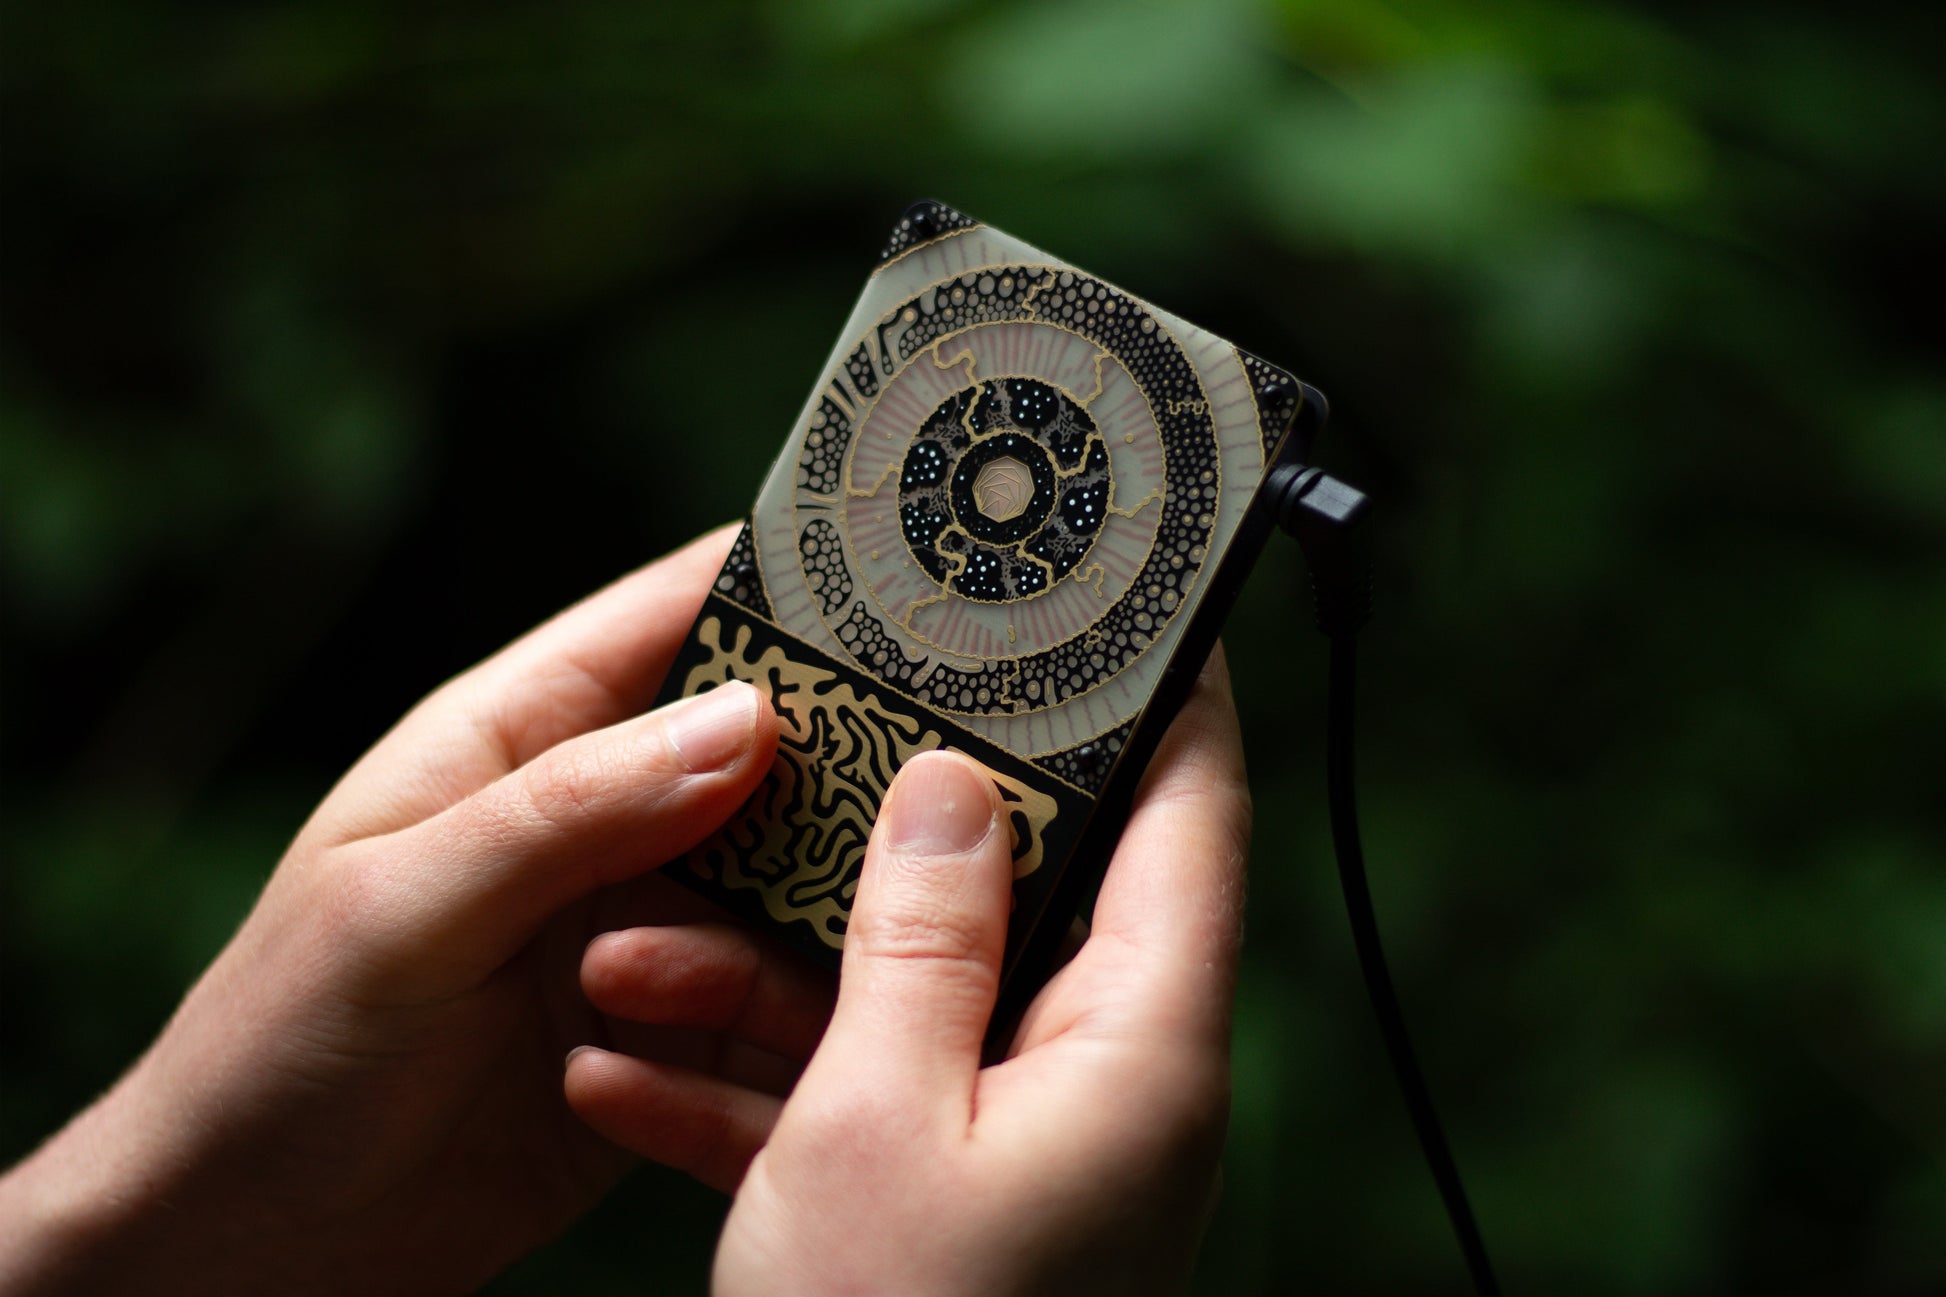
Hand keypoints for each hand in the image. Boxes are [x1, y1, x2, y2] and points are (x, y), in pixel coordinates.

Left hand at [0, 526, 823, 1295]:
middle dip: (841, 763)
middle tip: (928, 789)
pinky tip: (738, 1065)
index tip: (905, 579)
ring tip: (703, 984)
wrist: (261, 1244)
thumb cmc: (280, 1047)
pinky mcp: (675, 1033)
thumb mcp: (404, 909)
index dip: (782, 583)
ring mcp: (646, 925)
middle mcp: (602, 820)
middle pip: (765, 750)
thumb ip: (570, 811)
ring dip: (784, 931)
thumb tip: (748, 718)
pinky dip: (779, 1026)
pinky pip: (772, 1005)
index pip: (670, 616)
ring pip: (788, 885)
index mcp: (518, 738)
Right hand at [579, 649, 1250, 1295]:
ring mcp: (1026, 1147)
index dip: (1160, 698)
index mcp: (1140, 1046)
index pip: (1192, 818)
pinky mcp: (954, 1206)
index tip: (1108, 605)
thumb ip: (921, 937)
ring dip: (760, 981)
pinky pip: (861, 1106)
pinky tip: (625, 1074)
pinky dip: (753, 1089)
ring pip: (905, 1004)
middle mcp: (1104, 1086)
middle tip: (792, 754)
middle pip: (1012, 898)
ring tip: (626, 959)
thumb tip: (951, 785)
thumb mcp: (880, 1117)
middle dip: (868, 843)